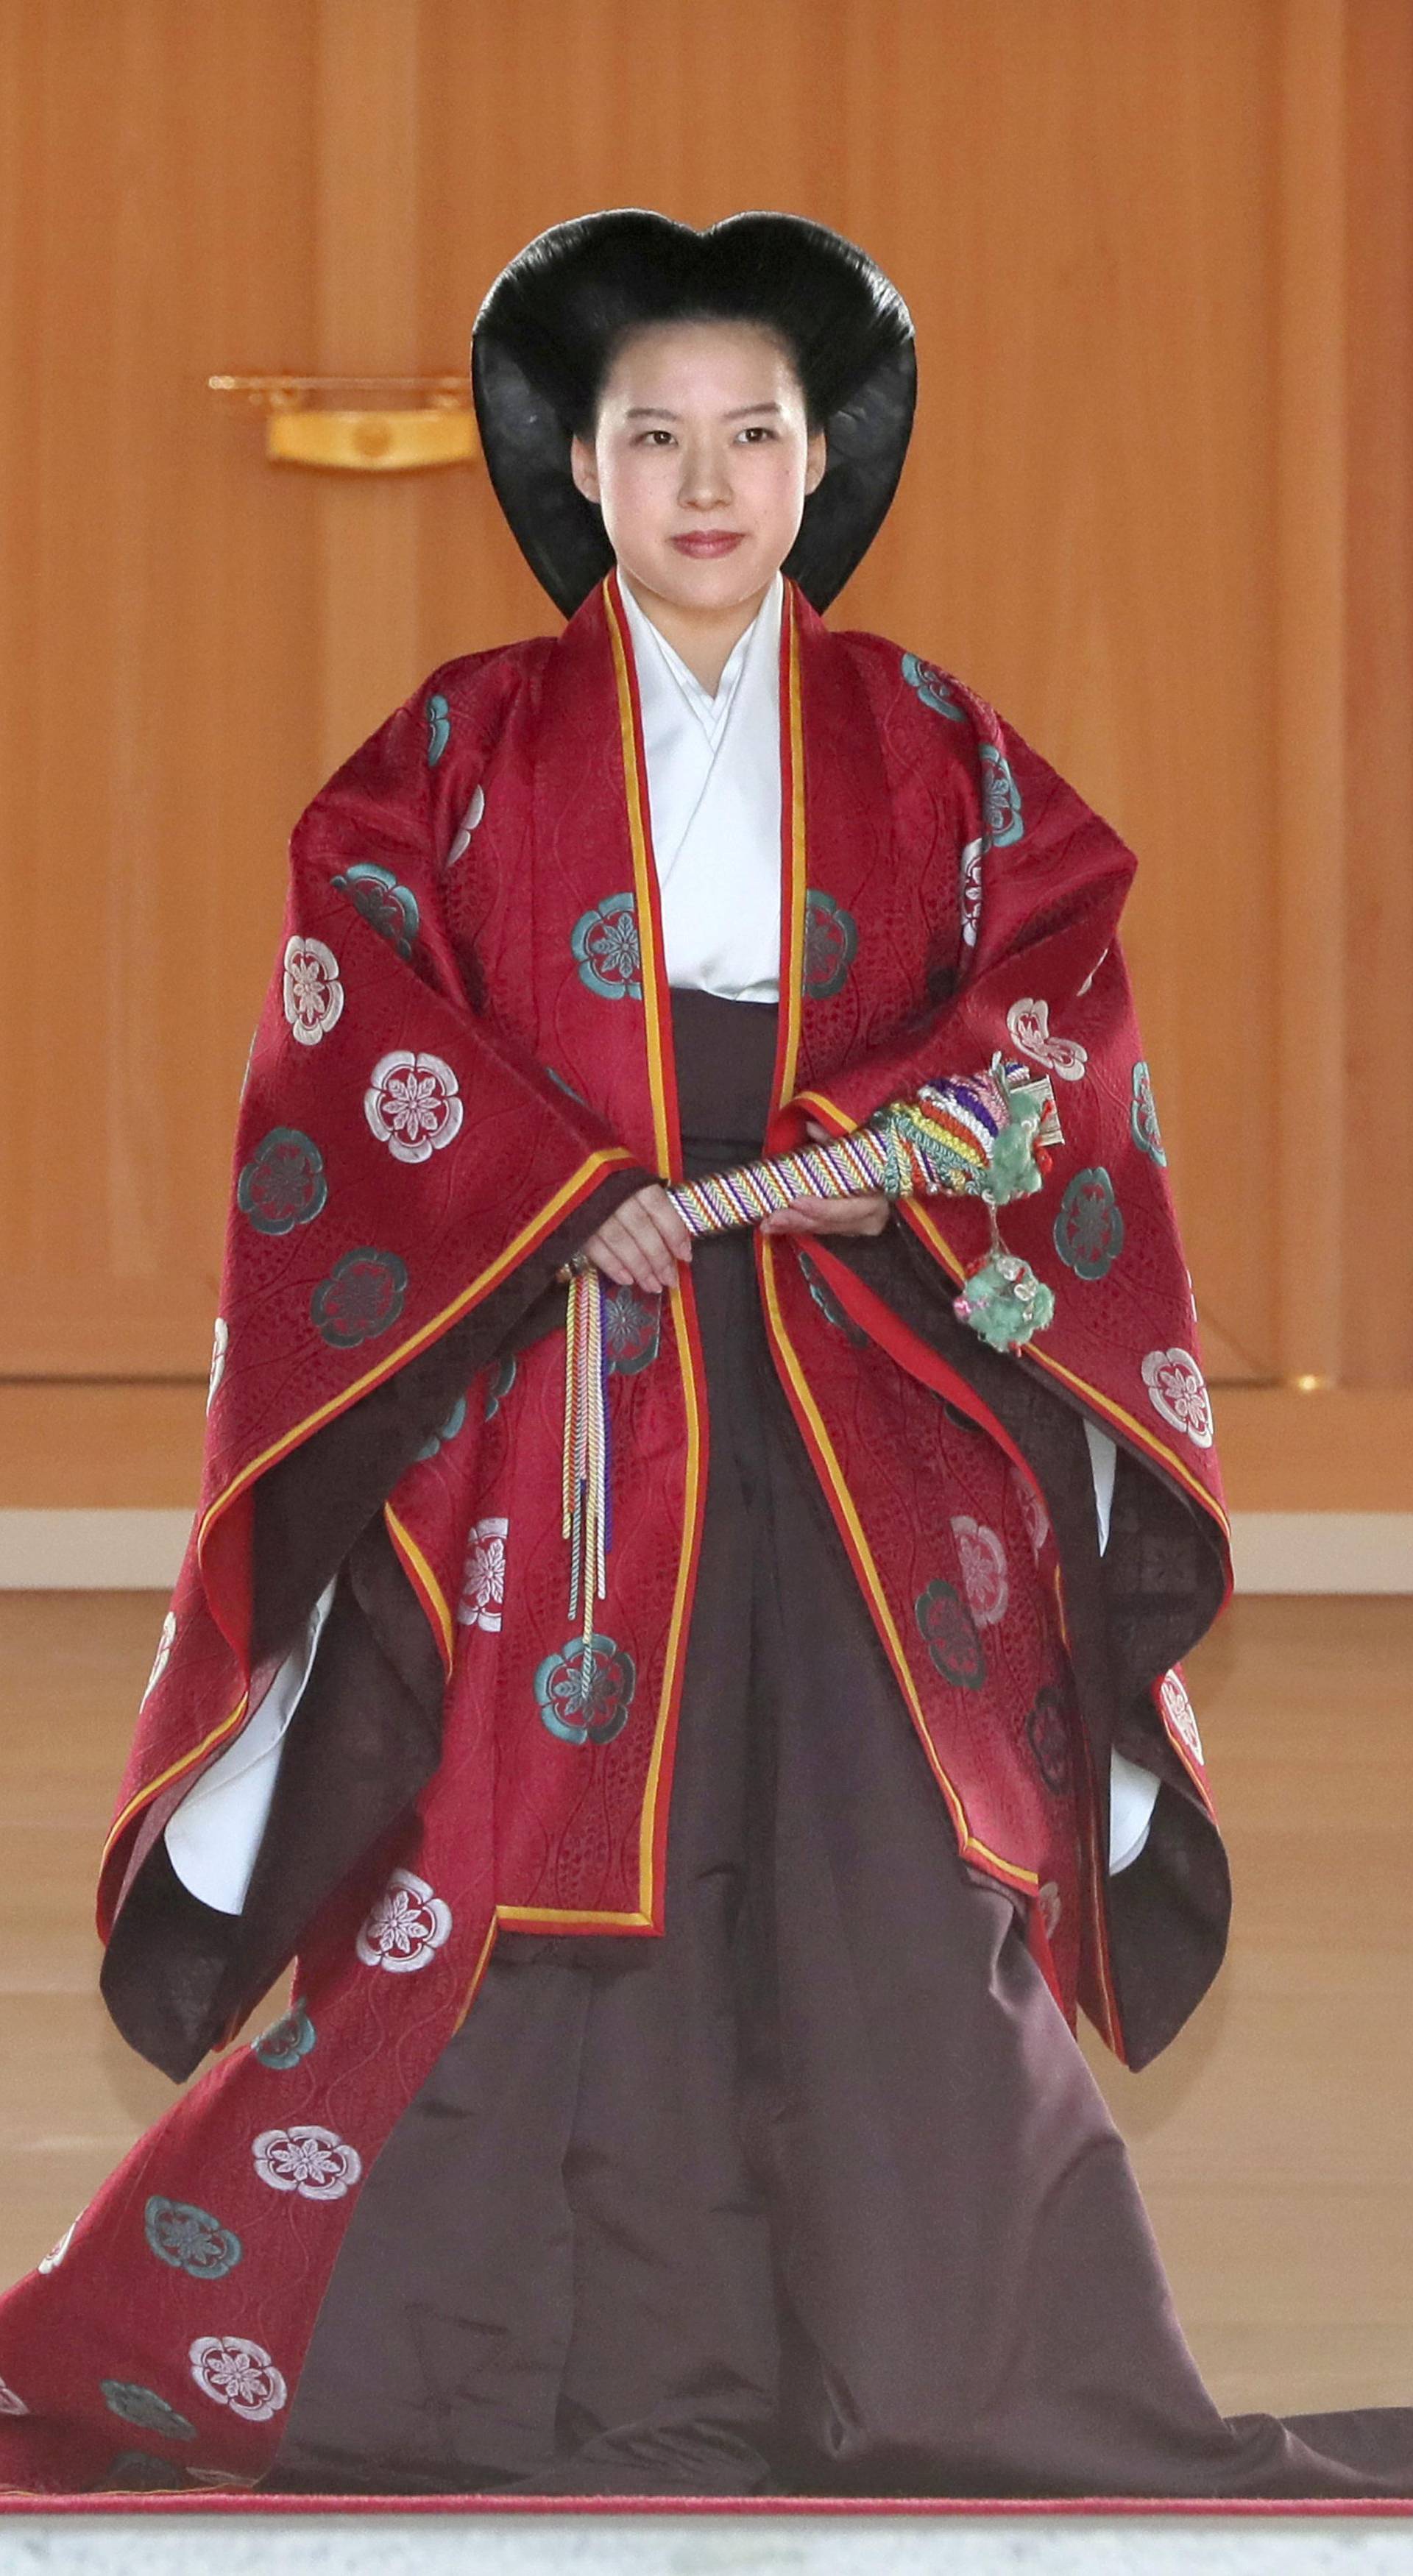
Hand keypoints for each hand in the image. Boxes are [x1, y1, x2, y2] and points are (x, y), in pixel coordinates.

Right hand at [581, 1183, 692, 1293]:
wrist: (562, 1169)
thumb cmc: (604, 1176)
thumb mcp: (629, 1179)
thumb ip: (649, 1203)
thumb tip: (675, 1238)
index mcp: (632, 1180)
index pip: (660, 1208)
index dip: (675, 1234)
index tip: (686, 1256)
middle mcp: (615, 1194)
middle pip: (642, 1230)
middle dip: (659, 1259)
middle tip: (670, 1280)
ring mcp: (593, 1210)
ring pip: (621, 1243)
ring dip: (639, 1268)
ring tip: (652, 1286)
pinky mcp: (573, 1224)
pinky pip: (596, 1249)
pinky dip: (613, 1266)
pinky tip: (627, 1280)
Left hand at [759, 1121, 889, 1240]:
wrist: (892, 1173)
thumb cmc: (874, 1158)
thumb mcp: (859, 1147)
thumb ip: (835, 1140)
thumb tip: (810, 1126)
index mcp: (876, 1199)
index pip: (847, 1209)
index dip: (822, 1208)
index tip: (797, 1202)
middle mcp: (869, 1219)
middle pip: (830, 1223)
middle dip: (799, 1221)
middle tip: (772, 1218)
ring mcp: (857, 1228)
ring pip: (821, 1229)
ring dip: (792, 1226)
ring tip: (767, 1224)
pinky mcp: (845, 1230)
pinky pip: (819, 1229)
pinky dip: (797, 1226)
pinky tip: (775, 1226)